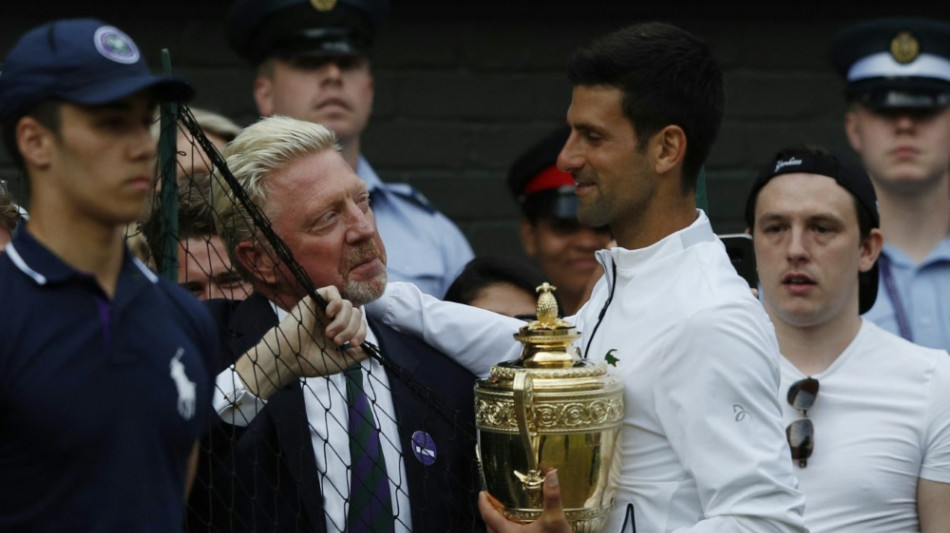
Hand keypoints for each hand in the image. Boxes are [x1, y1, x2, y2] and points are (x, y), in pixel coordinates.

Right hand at [235, 288, 368, 398]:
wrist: (288, 358)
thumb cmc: (308, 362)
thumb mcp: (337, 362)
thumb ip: (355, 356)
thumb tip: (371, 352)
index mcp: (338, 330)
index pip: (359, 323)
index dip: (361, 332)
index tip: (352, 344)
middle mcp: (332, 318)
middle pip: (356, 312)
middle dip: (352, 328)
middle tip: (337, 341)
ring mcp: (323, 308)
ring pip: (347, 304)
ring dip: (343, 321)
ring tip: (330, 334)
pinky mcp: (313, 300)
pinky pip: (332, 291)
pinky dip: (336, 302)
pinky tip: (329, 314)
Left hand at [479, 470, 571, 532]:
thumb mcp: (555, 520)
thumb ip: (552, 497)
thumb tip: (551, 472)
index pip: (488, 516)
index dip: (483, 503)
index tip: (481, 493)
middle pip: (490, 527)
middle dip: (490, 514)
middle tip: (494, 501)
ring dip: (499, 525)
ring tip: (506, 514)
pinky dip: (508, 532)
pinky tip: (519, 528)